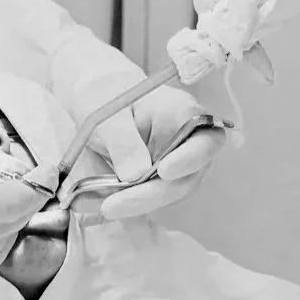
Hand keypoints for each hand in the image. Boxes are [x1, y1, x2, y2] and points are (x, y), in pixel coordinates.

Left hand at [77, 83, 226, 222]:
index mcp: (183, 113)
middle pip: (184, 179)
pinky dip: (123, 204)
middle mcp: (186, 144)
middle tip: (112, 205)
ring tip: (102, 205)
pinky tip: (96, 205)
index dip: (190, 159)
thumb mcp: (107, 112)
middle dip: (150, 195)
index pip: (205, 141)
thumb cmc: (106, 94)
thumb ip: (122, 139)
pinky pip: (144, 199)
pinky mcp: (155, 184)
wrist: (94, 100)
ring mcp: (173, 167)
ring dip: (135, 205)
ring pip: (165, 195)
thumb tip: (135, 174)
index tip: (164, 171)